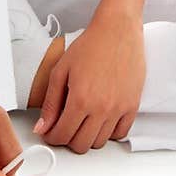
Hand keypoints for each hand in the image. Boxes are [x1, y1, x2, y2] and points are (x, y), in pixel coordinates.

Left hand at [33, 7, 145, 152]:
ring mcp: (119, 109)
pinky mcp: (133, 105)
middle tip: (64, 126)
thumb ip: (50, 103)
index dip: (52, 137)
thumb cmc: (90, 45)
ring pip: (100, 142)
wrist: (117, 30)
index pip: (62, 135)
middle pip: (81, 145)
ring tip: (82, 121)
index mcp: (80, 100)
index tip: (50, 132)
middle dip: (68, 139)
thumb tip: (43, 127)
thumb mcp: (61, 71)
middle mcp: (101, 108)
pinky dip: (108, 133)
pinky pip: (120, 133)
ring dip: (88, 137)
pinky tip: (101, 120)